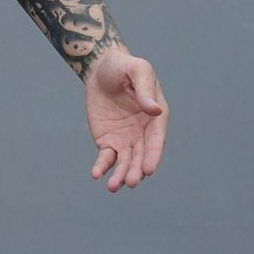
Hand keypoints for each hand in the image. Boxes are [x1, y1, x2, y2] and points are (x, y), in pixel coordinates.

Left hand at [82, 46, 167, 191]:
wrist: (101, 69)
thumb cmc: (124, 67)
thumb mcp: (137, 70)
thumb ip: (145, 89)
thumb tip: (155, 109)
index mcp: (156, 116)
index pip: (156, 139)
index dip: (153, 155)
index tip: (148, 170)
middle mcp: (143, 132)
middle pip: (141, 155)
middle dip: (136, 170)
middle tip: (130, 182)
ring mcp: (126, 139)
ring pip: (125, 161)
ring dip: (120, 174)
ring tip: (113, 186)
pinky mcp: (108, 141)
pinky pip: (106, 158)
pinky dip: (102, 167)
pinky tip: (96, 175)